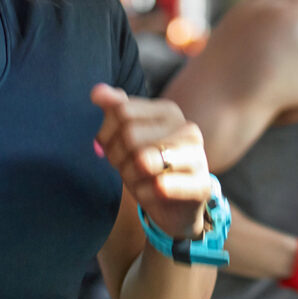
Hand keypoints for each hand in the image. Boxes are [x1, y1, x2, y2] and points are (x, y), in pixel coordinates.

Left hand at [91, 84, 210, 238]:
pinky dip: (145, 195)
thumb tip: (96, 92)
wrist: (175, 207)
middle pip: (129, 135)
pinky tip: (152, 195)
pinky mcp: (202, 185)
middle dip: (117, 158)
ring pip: (143, 161)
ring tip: (138, 180)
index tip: (111, 147)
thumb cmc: (148, 166)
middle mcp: (188, 129)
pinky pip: (159, 188)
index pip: (122, 111)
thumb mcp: (128, 137)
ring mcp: (198, 157)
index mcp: (169, 111)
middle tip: (124, 168)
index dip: (106, 134)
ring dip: (130, 177)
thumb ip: (115, 109)